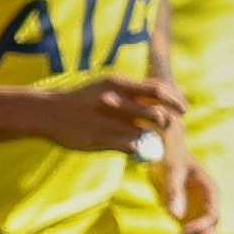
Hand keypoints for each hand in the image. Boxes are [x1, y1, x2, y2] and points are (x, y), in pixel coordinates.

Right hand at [32, 72, 185, 153]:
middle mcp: (114, 100)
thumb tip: (175, 89)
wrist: (49, 112)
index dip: (176, 100)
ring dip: (154, 139)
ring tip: (152, 139)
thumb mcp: (110, 86)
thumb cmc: (85, 100)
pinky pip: (131, 147)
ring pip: (145, 133)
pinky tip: (137, 149)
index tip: (185, 109)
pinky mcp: (100, 139)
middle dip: (168, 123)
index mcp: (118, 83)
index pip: (158, 89)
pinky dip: (139, 149)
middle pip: (157, 113)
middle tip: (169, 128)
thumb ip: (138, 90)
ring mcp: (107, 121)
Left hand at [162, 150, 220, 233]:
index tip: (181, 230)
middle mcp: (208, 209)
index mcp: (211, 194)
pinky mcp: (188, 223)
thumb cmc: (173, 158)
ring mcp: (199, 217)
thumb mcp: (173, 169)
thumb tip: (175, 216)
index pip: (213, 217)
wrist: (168, 156)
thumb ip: (174, 191)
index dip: (200, 227)